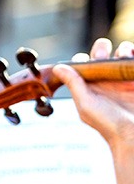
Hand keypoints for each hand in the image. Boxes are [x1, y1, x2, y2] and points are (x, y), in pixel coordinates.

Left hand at [53, 39, 133, 160]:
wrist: (132, 135)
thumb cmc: (107, 124)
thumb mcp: (86, 104)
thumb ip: (73, 84)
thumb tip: (58, 67)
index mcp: (89, 85)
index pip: (82, 65)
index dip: (82, 59)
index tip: (86, 61)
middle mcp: (105, 81)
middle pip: (101, 55)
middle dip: (102, 48)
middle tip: (105, 54)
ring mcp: (121, 80)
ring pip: (120, 56)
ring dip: (122, 50)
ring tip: (124, 53)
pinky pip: (133, 63)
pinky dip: (133, 56)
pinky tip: (131, 56)